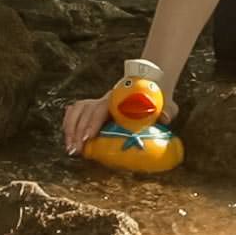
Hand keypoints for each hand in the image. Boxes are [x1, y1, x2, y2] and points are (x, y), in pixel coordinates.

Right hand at [62, 90, 178, 154]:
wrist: (150, 84)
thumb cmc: (157, 98)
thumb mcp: (166, 103)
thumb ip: (167, 110)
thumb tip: (167, 118)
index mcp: (120, 98)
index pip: (101, 108)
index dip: (92, 123)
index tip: (87, 138)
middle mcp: (106, 99)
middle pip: (85, 112)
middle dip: (77, 131)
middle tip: (76, 150)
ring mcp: (98, 102)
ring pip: (76, 110)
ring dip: (70, 128)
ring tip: (70, 148)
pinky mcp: (94, 107)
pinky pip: (75, 112)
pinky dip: (69, 123)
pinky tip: (67, 137)